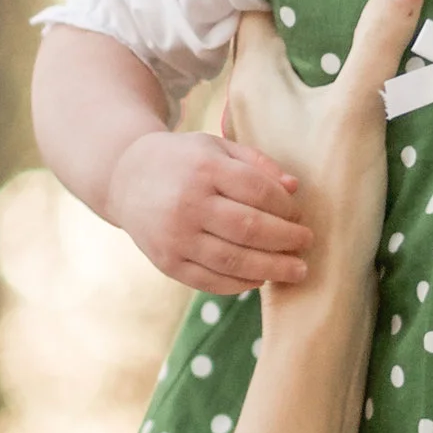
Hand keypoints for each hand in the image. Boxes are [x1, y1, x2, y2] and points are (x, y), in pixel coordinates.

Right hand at [106, 126, 312, 293]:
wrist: (125, 178)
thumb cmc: (183, 161)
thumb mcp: (217, 147)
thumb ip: (257, 164)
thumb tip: (295, 188)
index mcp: (204, 168)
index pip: (259, 191)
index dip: (287, 207)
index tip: (299, 215)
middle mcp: (187, 203)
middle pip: (250, 228)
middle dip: (287, 240)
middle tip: (307, 244)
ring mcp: (175, 236)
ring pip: (233, 261)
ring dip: (272, 269)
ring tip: (296, 270)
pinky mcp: (166, 263)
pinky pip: (211, 281)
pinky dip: (240, 284)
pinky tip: (260, 279)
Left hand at [224, 0, 426, 300]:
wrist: (320, 282)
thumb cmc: (330, 194)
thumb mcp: (359, 107)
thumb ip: (380, 40)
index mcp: (256, 80)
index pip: (258, 11)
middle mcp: (254, 103)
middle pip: (278, 41)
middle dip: (314, 15)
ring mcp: (272, 135)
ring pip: (295, 76)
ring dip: (327, 55)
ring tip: (374, 28)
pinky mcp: (294, 161)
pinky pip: (308, 107)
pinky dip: (332, 89)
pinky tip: (371, 90)